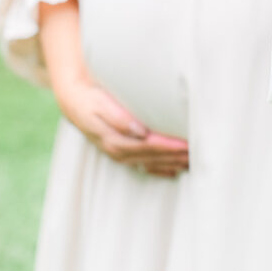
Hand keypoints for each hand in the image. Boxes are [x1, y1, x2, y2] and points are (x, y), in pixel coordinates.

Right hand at [59, 77, 188, 178]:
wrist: (74, 102)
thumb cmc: (90, 99)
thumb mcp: (100, 104)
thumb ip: (119, 117)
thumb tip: (139, 130)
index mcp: (115, 139)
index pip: (148, 146)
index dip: (168, 146)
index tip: (186, 144)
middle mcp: (119, 151)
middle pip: (153, 157)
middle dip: (175, 156)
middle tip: (197, 153)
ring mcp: (120, 155)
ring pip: (151, 163)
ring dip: (171, 163)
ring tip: (191, 161)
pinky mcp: (122, 154)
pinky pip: (144, 166)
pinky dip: (160, 169)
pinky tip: (173, 171)